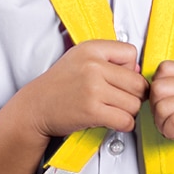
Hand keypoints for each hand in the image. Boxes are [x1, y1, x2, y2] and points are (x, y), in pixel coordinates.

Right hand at [14, 39, 146, 140]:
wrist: (35, 107)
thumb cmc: (58, 86)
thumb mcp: (80, 59)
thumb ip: (108, 59)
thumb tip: (137, 69)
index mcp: (90, 49)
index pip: (131, 52)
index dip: (130, 68)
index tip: (120, 78)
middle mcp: (92, 66)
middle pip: (138, 82)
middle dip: (134, 94)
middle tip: (121, 99)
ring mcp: (93, 88)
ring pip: (134, 103)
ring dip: (129, 111)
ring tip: (114, 110)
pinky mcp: (92, 110)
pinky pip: (126, 120)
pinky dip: (124, 124)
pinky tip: (113, 121)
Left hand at [148, 60, 173, 173]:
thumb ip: (164, 85)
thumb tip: (139, 78)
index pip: (163, 69)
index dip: (157, 90)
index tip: (169, 103)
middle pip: (158, 88)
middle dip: (157, 109)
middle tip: (172, 119)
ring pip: (162, 106)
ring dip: (164, 123)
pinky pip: (173, 121)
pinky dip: (172, 133)